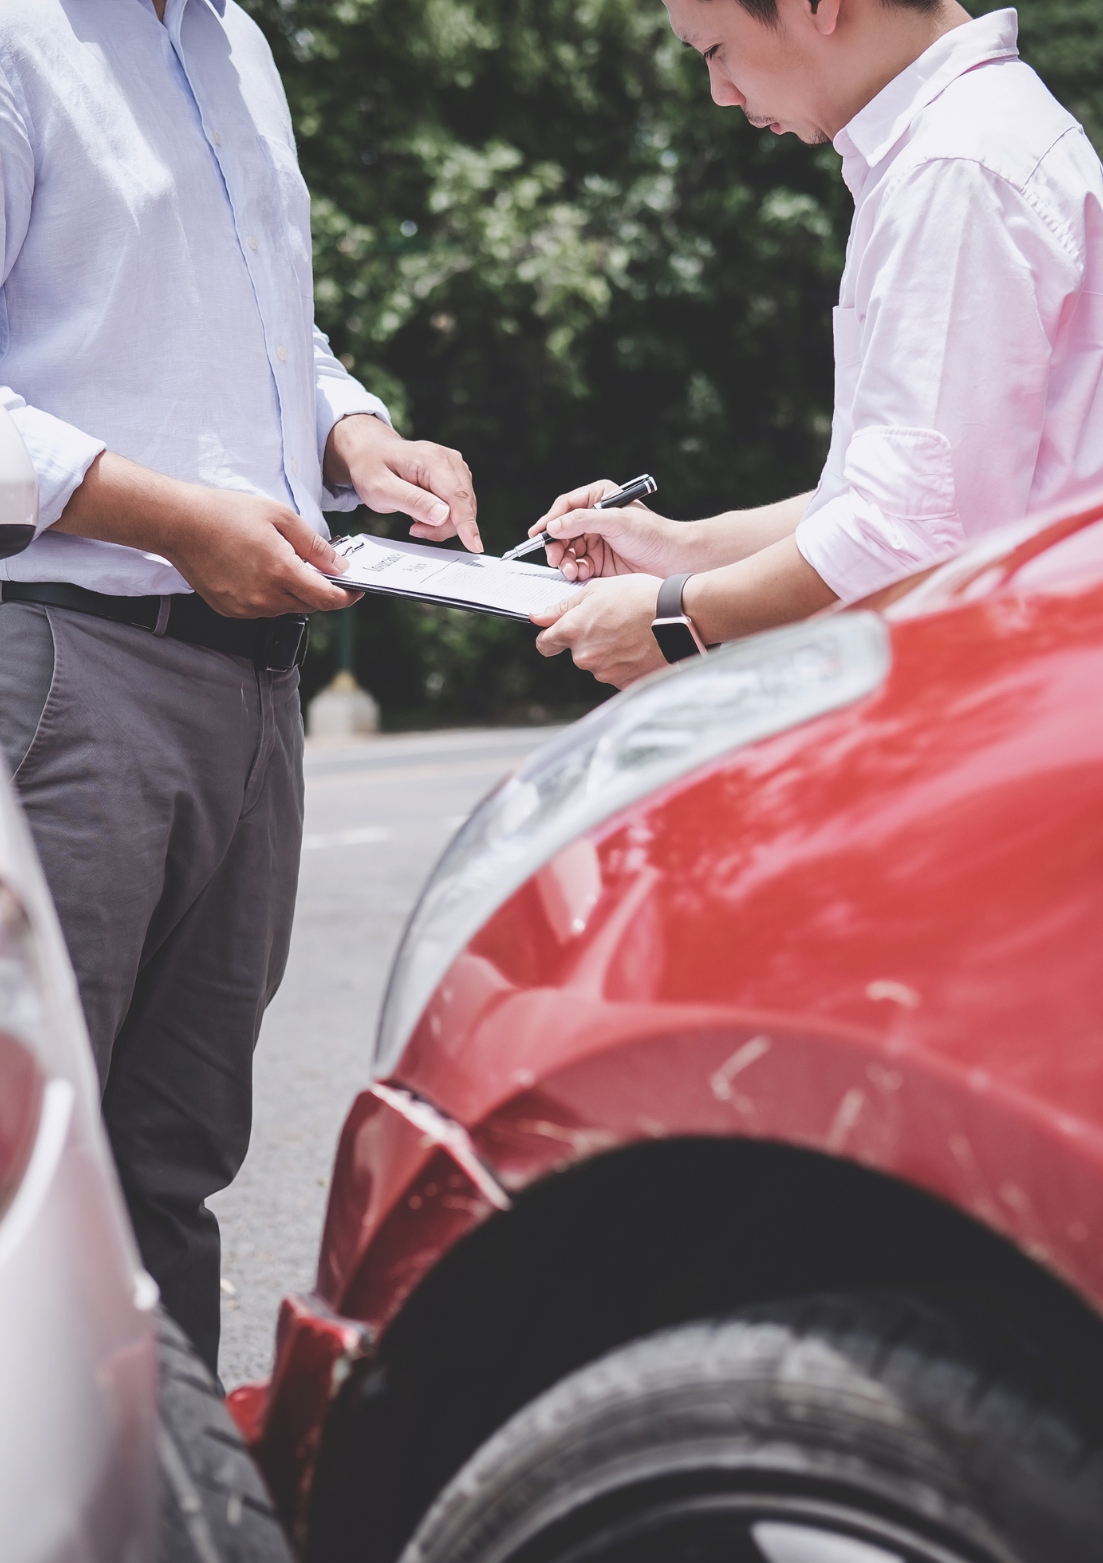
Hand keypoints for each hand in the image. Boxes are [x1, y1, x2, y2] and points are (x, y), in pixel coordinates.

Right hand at [54, 450, 360, 617]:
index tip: (356, 590)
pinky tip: (261, 571)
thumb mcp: (280, 517)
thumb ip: (314, 545)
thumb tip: (339, 566)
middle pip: (309, 605)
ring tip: (286, 563)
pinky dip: (271, 595)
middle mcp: (265, 597)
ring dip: (295, 592)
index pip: (327, 599)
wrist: (180, 524)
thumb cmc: (227, 513)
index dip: (347, 597)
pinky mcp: (231, 610)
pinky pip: (263, 609)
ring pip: (286, 608)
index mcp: (281, 572)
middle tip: (323, 569)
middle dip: (322, 590)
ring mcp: (246, 607)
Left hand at [325, 414, 480, 552]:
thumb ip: (412, 502)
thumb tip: (443, 515)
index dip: (466, 523)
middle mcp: (450, 460)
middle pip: (462, 506)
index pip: (457, 497)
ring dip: (441, 524)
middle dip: (442, 527)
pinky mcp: (456, 477)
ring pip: (463, 509)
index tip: (474, 545)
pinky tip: (423, 513)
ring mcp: (456, 468)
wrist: (370, 452)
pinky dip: (443, 518)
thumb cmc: (371, 468)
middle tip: (414, 529)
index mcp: (432, 460)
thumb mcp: (381, 489)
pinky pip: (459, 507)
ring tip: (414, 518)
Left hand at [531, 575, 666, 688]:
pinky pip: (617, 674)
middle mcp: (584, 656)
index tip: (556, 634)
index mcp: (572, 631)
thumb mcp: (596, 589)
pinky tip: (637, 647)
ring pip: (598, 664)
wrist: (675, 617)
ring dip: (607, 652)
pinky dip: (624, 663)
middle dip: (587, 642)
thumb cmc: (639, 598)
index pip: (544, 644)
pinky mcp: (624, 682)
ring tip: (628, 633)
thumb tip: (538, 616)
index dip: (549, 637)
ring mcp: (604, 672)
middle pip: (575, 653)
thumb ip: (563, 607)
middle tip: (610, 624)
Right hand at [533, 478, 682, 581]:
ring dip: (565, 561)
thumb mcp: (615, 521)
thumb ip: (582, 521)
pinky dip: (575, 571)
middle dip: (556, 546)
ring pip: (568, 550)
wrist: (674, 559)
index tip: (537, 534)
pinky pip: (578, 566)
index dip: (549, 520)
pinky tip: (579, 575)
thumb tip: (553, 526)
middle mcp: (595, 517)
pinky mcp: (600, 562)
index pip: (566, 506)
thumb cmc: (651, 534)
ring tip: (571, 570)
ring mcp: (596, 540)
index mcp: (599, 497)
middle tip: (555, 559)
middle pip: (562, 531)